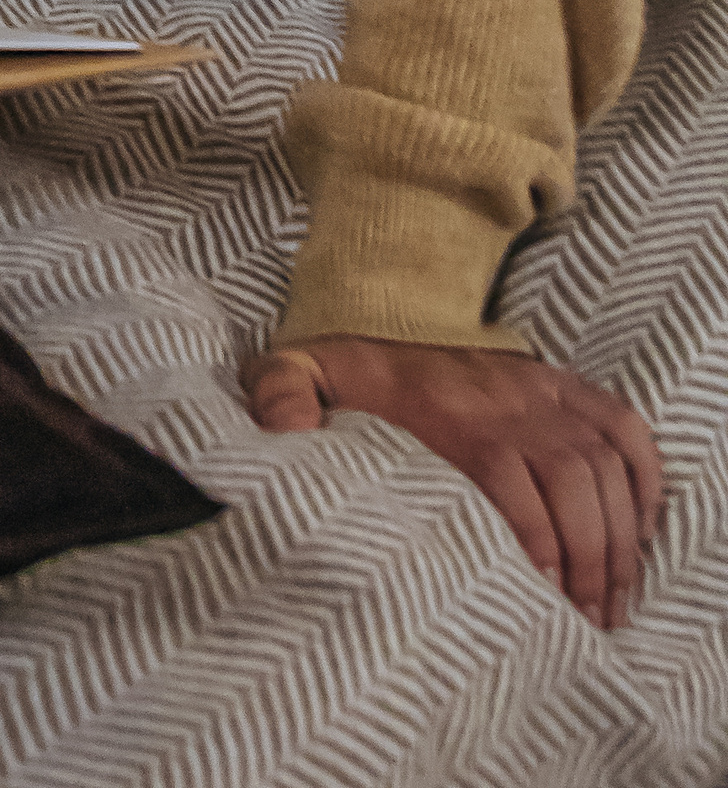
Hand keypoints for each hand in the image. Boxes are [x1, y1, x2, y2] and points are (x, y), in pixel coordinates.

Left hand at [249, 337, 662, 626]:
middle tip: (586, 619)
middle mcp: (508, 400)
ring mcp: (543, 391)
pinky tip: (639, 529)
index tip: (542, 598)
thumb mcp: (300, 369)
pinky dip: (644, 479)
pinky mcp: (566, 385)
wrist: (387, 307)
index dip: (535, 546)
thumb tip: (282, 432)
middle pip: (573, 486)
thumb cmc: (349, 368)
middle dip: (589, 560)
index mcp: (449, 412)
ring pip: (606, 468)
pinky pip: (626, 429)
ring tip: (609, 599)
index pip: (511, 484)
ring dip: (618, 538)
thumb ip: (281, 394)